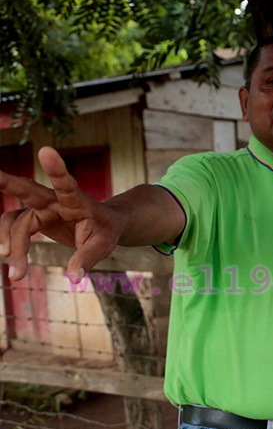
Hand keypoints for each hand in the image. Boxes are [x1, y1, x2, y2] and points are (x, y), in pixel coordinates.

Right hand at [0, 147, 122, 281]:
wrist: (102, 224)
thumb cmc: (106, 230)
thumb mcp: (104, 244)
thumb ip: (89, 258)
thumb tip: (74, 277)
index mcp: (77, 201)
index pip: (67, 184)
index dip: (57, 170)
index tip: (47, 151)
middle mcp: (55, 200)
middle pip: (27, 189)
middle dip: (8, 181)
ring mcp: (40, 208)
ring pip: (16, 222)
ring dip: (13, 245)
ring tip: (17, 275)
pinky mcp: (32, 218)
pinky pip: (12, 228)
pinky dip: (10, 245)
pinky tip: (13, 264)